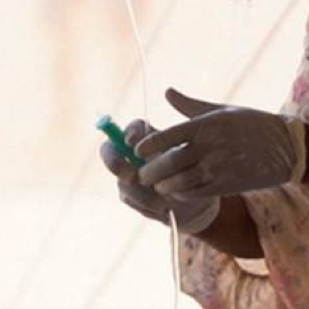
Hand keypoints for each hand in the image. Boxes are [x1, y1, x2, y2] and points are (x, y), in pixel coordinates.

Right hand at [100, 117, 219, 234]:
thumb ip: (181, 133)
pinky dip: (147, 206)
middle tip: (131, 175)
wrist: (199, 202)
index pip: (131, 129)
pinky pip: (130, 199)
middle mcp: (132, 155)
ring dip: (141, 193)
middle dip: (115, 162)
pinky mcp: (130, 196)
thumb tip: (169, 98)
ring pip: (122, 181)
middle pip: (109, 151)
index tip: (133, 141)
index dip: (128, 132)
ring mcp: (128, 176)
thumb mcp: (195, 153)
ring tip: (163, 202)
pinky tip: (165, 210)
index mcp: (148, 139)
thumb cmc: (197, 172)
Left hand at [137, 89, 306, 200]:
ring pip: (181, 181)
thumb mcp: (221, 110)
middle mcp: (210, 147)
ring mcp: (218, 168)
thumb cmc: (252, 124)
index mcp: (206, 125)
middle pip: (170, 162)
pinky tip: (177, 191)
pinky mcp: (226, 185)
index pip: (168, 135)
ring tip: (158, 185)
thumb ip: (190, 105)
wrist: (285, 148)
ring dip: (165, 185)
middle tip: (141, 174)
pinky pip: (196, 193)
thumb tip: (167, 92)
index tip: (137, 151)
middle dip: (151, 171)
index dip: (149, 145)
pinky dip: (183, 194)